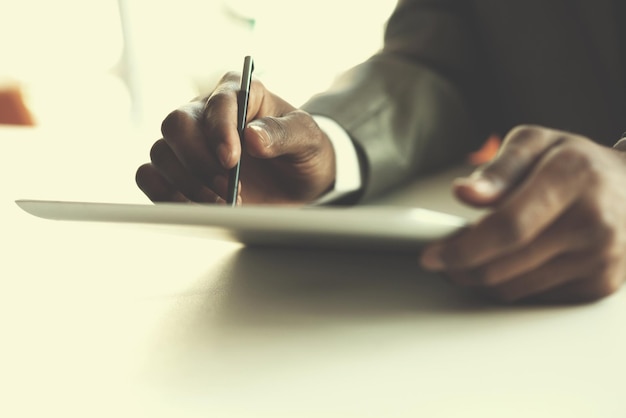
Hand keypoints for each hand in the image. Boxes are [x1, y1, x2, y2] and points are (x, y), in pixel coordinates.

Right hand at [136, 72, 335, 204]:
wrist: (297, 183)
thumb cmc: (301, 152)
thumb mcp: (308, 139)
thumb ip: (286, 133)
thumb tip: (252, 136)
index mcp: (239, 94)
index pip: (218, 101)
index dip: (220, 130)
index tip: (231, 160)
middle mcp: (205, 113)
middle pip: (177, 125)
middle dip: (199, 162)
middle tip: (228, 189)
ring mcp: (186, 144)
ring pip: (160, 153)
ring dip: (187, 184)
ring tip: (222, 204)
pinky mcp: (176, 173)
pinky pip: (149, 178)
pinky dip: (166, 196)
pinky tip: (197, 209)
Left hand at [420, 125, 625, 303]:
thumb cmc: (577, 163)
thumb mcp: (536, 143)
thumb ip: (498, 168)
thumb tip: (464, 193)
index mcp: (573, 177)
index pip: (508, 226)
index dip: (463, 247)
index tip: (431, 256)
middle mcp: (593, 222)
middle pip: (505, 265)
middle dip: (461, 267)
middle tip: (443, 257)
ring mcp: (601, 259)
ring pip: (514, 289)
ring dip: (481, 279)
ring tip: (472, 257)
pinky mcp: (599, 286)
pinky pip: (534, 299)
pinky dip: (510, 285)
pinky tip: (507, 264)